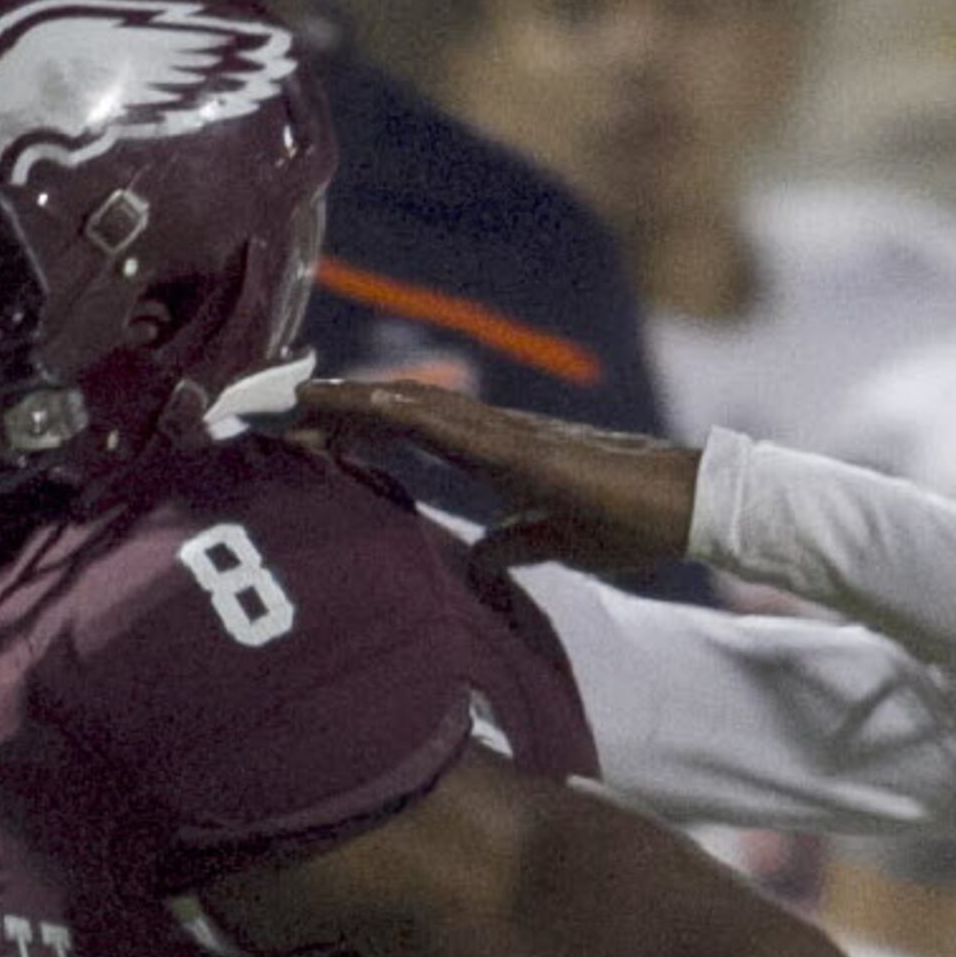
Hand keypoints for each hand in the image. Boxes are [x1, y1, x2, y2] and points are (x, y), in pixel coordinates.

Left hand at [294, 380, 698, 575]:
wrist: (687, 507)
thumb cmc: (633, 523)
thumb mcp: (556, 543)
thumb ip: (513, 545)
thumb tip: (477, 560)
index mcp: (496, 455)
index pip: (409, 434)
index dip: (354, 433)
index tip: (300, 438)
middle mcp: (492, 434)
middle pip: (396, 413)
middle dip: (333, 411)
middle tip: (267, 410)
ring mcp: (506, 433)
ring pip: (412, 406)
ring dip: (351, 401)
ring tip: (291, 396)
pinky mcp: (523, 446)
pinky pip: (451, 424)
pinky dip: (401, 413)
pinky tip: (360, 407)